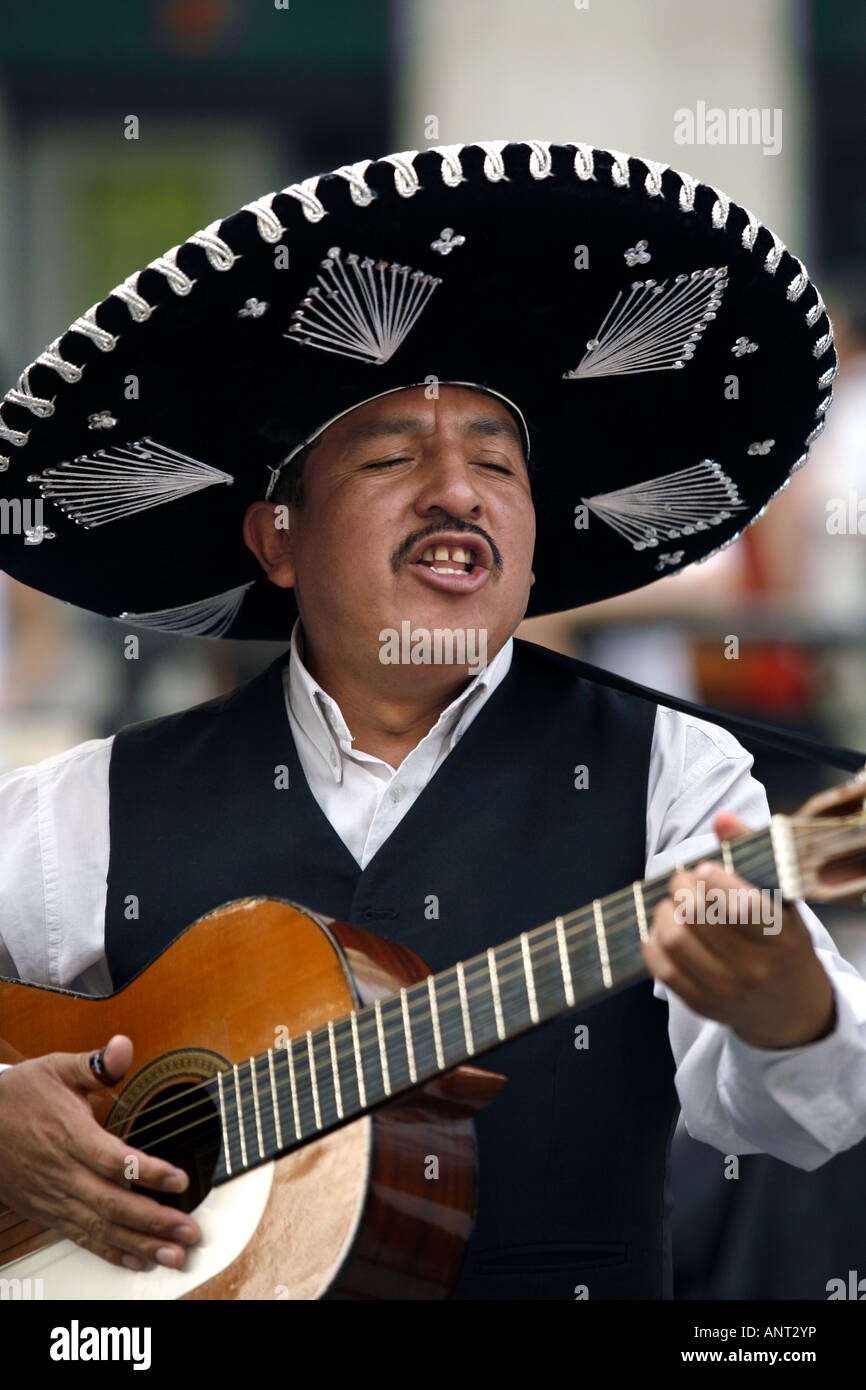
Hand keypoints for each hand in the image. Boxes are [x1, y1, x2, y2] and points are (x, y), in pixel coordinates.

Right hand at [0, 1034, 200, 1269]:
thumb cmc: (21, 1094)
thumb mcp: (56, 1068)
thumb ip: (95, 1063)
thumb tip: (124, 1046)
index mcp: (69, 1133)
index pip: (112, 1159)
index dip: (148, 1172)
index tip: (180, 1179)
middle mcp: (62, 1171)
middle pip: (111, 1202)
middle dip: (154, 1221)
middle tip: (189, 1232)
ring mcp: (54, 1196)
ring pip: (99, 1227)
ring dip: (139, 1243)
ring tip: (173, 1255)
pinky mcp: (46, 1211)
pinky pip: (80, 1237)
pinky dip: (110, 1251)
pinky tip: (137, 1260)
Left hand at [641, 811, 835, 1049]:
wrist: (792, 1010)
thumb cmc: (784, 944)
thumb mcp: (782, 902)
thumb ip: (752, 855)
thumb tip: (722, 817)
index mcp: (782, 937)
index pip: (742, 905)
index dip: (714, 879)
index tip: (704, 868)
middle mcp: (756, 967)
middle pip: (698, 917)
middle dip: (681, 887)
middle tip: (683, 879)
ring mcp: (727, 990)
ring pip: (675, 940)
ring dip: (663, 912)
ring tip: (672, 904)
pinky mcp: (702, 1005)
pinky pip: (662, 969)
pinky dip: (653, 942)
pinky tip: (663, 930)